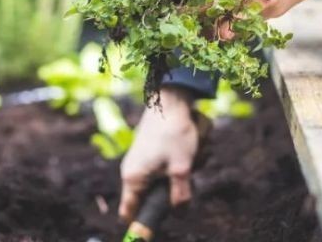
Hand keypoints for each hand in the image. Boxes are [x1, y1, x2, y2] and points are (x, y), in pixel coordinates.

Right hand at [118, 86, 198, 221]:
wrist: (171, 99)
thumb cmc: (174, 133)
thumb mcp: (182, 168)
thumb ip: (180, 195)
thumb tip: (179, 211)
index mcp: (133, 178)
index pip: (129, 212)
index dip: (142, 221)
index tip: (159, 222)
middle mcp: (132, 171)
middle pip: (153, 197)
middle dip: (175, 189)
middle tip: (187, 174)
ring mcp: (142, 160)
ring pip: (165, 179)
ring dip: (183, 171)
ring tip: (192, 153)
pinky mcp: (152, 151)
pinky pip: (168, 165)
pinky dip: (182, 160)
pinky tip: (190, 146)